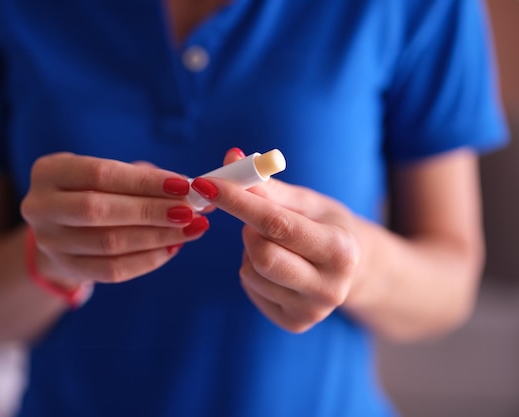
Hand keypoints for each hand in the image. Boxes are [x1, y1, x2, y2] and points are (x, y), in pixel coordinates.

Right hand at [21, 153, 208, 285]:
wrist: (60, 228)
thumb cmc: (93, 190)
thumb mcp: (107, 174)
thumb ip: (143, 178)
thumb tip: (189, 187)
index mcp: (50, 171)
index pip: (100, 175)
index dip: (143, 182)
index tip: (182, 185)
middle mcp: (41, 206)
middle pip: (99, 211)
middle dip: (151, 211)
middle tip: (189, 211)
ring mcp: (50, 242)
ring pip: (108, 244)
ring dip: (156, 237)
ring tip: (190, 229)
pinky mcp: (66, 268)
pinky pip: (112, 270)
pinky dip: (148, 260)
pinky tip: (172, 247)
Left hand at [191, 149, 360, 332]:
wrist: (351, 268)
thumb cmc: (325, 225)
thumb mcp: (306, 202)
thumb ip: (267, 186)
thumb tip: (231, 157)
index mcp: (341, 251)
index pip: (278, 224)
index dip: (238, 201)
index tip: (207, 183)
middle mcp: (330, 288)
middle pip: (261, 254)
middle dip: (248, 229)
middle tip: (255, 219)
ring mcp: (311, 311)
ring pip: (250, 272)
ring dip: (249, 250)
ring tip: (273, 243)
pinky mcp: (293, 323)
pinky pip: (250, 288)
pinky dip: (251, 269)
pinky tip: (275, 265)